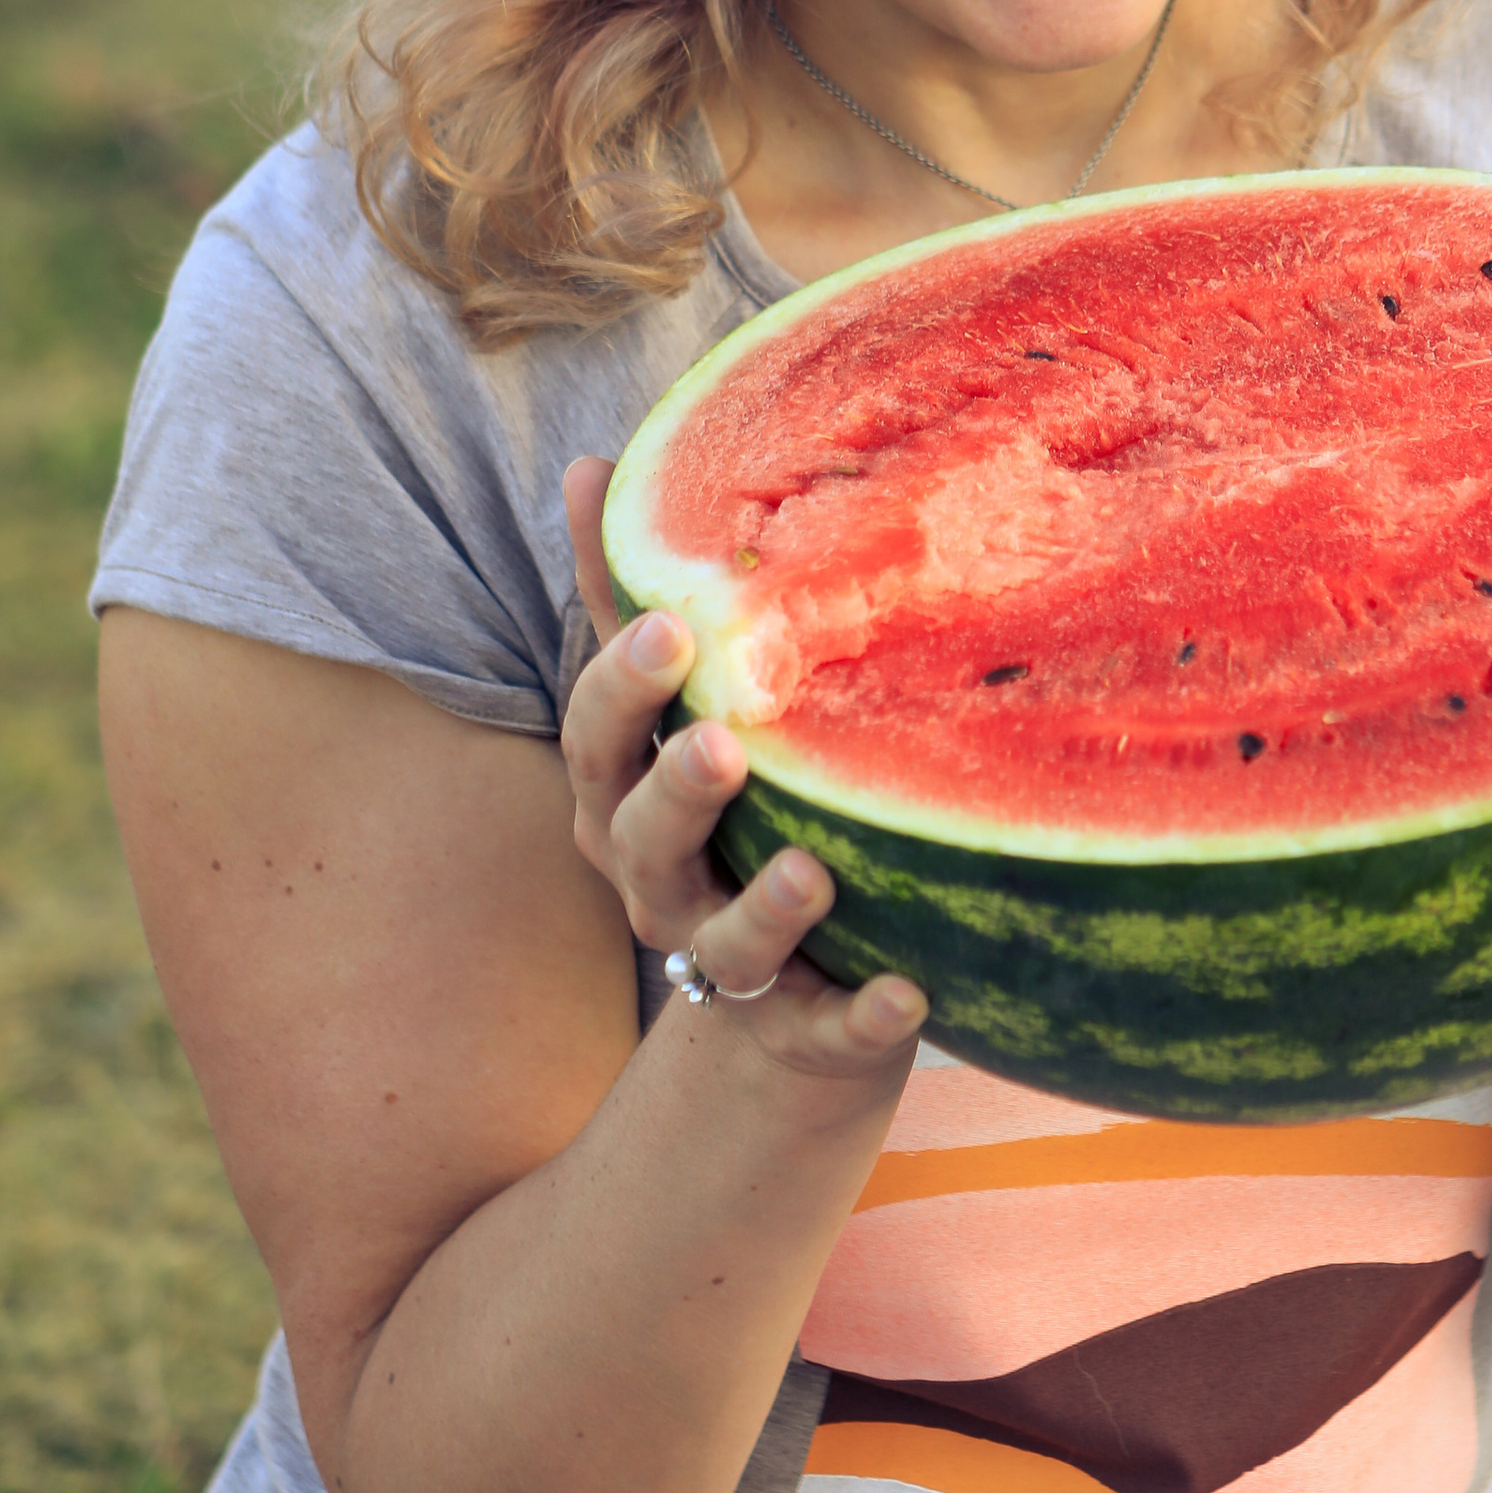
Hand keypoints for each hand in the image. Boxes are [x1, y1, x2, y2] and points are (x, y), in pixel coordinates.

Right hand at [555, 457, 927, 1076]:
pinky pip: (824, 1031)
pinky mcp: (799, 1030)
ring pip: (724, 946)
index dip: (622, 687)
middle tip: (720, 745)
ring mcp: (723, 960)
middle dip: (675, 793)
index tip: (670, 629)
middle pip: (641, 838)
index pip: (596, 736)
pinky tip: (908, 993)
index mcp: (621, 794)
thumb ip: (627, 595)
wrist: (784, 995)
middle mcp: (654, 880)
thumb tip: (583, 460)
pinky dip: (860, 1018)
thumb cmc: (725, 807)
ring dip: (763, 908)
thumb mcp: (667, 708)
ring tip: (811, 871)